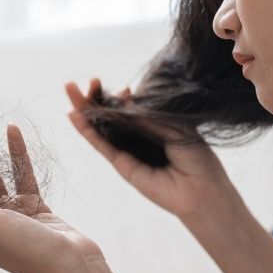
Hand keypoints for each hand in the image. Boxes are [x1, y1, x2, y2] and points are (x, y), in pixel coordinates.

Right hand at [64, 78, 239, 221]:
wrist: (203, 190)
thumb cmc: (197, 158)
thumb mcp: (176, 127)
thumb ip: (148, 115)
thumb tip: (124, 100)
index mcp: (155, 127)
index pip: (132, 108)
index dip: (122, 97)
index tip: (125, 88)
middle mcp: (139, 139)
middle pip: (111, 115)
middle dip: (96, 98)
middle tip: (86, 82)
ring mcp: (129, 152)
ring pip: (102, 127)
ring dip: (85, 108)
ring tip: (69, 89)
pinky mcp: (122, 166)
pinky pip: (101, 145)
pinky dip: (87, 130)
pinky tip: (74, 116)